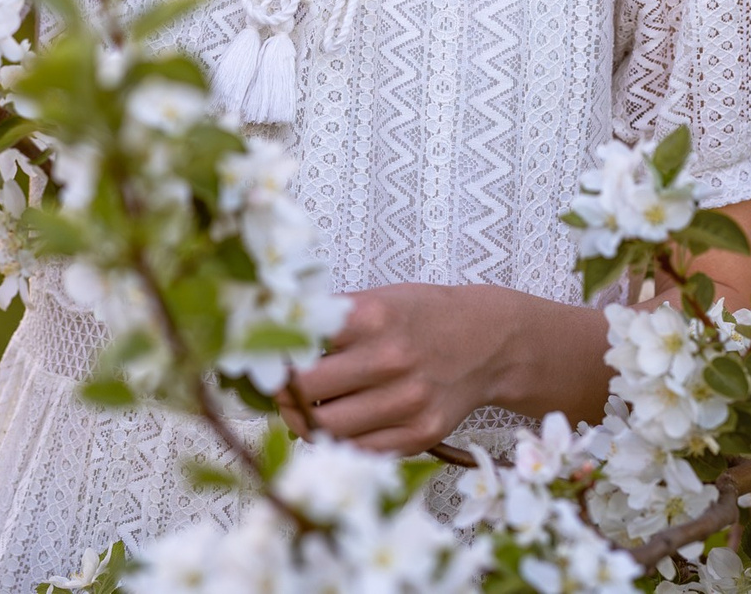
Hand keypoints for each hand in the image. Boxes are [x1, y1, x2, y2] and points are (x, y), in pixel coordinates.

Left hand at [282, 283, 607, 454]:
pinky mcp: (418, 435)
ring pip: (326, 429)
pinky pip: (358, 451)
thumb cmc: (423, 316)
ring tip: (301, 410)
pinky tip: (334, 426)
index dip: (271, 358)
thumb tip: (267, 334)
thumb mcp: (378, 298)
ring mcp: (405, 402)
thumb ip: (328, 318)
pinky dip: (337, 443)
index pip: (297, 346)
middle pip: (304, 393)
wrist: (491, 342)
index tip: (259, 360)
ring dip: (303, 423)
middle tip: (275, 391)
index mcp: (370, 317)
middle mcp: (388, 360)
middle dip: (280, 395)